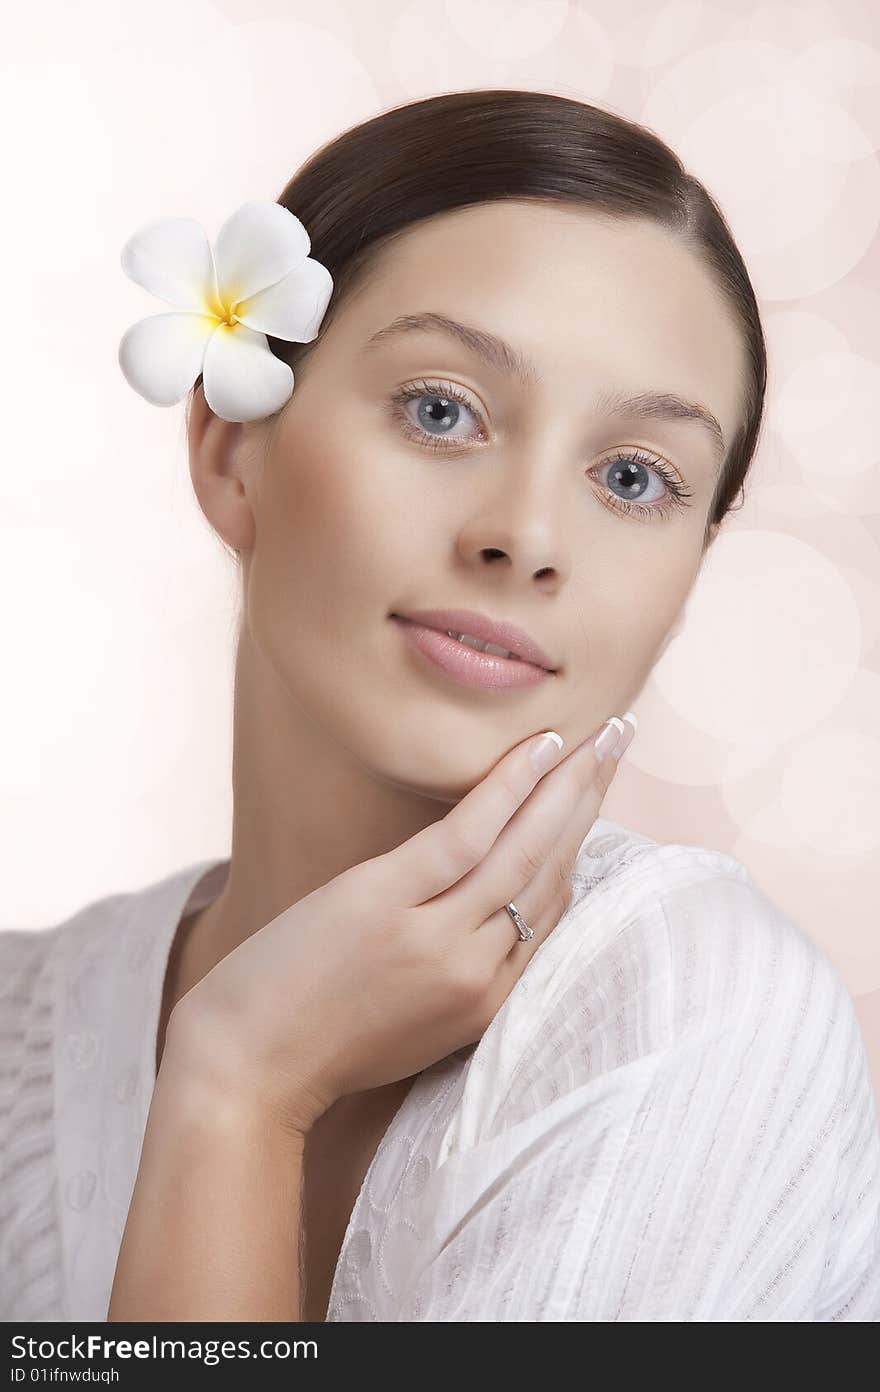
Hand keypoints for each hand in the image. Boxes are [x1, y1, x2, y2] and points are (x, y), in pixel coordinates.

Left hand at [169, 714, 635, 1133]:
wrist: (248, 1071)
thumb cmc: (321, 1043)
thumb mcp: (414, 1023)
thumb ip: (458, 969)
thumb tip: (481, 907)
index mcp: (488, 1003)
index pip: (552, 910)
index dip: (576, 844)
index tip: (593, 793)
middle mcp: (479, 972)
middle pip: (554, 870)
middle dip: (593, 797)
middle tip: (623, 737)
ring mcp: (438, 936)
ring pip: (526, 848)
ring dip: (572, 782)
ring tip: (604, 731)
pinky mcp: (391, 902)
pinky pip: (470, 835)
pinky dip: (511, 788)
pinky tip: (541, 749)